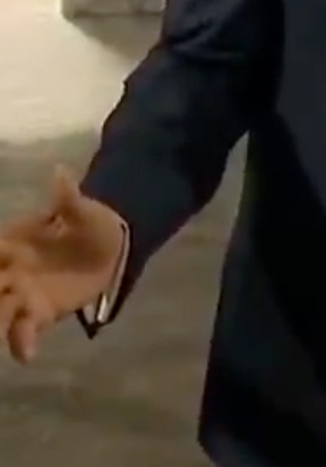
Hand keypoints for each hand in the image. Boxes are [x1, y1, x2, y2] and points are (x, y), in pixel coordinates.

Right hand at [0, 168, 124, 361]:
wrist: (112, 247)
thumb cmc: (91, 223)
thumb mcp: (84, 210)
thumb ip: (68, 198)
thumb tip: (60, 172)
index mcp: (11, 244)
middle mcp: (9, 271)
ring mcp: (22, 295)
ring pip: (0, 312)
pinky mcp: (40, 313)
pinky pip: (24, 330)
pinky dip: (22, 342)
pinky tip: (26, 355)